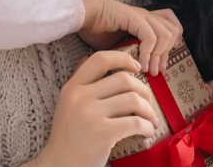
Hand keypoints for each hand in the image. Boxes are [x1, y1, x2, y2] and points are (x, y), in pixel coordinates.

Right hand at [28, 51, 157, 166]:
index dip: (123, 58)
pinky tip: (148, 131)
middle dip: (143, 89)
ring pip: (133, 99)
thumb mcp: (67, 103)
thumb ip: (79, 81)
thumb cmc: (68, 136)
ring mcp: (91, 115)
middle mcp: (80, 97)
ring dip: (149, 110)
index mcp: (72, 87)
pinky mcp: (103, 133)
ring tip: (151, 119)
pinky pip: (135, 122)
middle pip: (123, 79)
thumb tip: (86, 57)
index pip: (100, 59)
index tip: (137, 68)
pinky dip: (147, 126)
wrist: (60, 166)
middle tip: (149, 102)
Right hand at [77, 0, 182, 75]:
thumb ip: (131, 54)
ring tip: (151, 71)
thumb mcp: (118, 46)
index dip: (171, 47)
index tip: (162, 67)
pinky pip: (150, 36)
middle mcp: (147, 16)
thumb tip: (138, 72)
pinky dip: (149, 53)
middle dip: (168, 53)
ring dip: (159, 55)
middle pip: (174, 30)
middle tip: (159, 71)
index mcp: (146, 20)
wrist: (82, 17)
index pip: (172, 28)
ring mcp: (142, 15)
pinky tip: (141, 65)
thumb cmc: (96, 31)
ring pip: (166, 34)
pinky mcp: (134, 17)